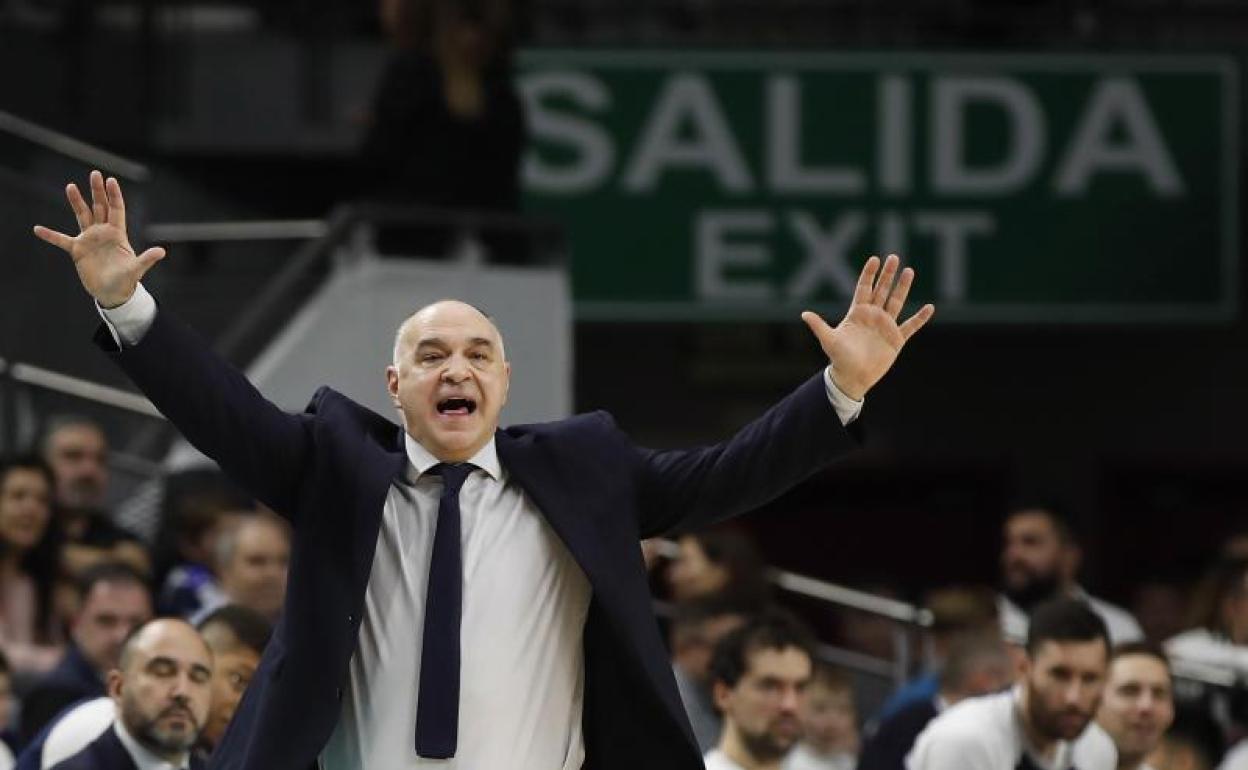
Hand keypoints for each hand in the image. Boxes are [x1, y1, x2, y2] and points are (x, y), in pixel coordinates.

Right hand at [32, 170, 165, 307]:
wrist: (113, 293)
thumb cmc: (127, 280)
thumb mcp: (137, 269)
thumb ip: (146, 259)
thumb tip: (162, 252)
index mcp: (118, 234)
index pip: (116, 210)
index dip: (114, 195)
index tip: (111, 180)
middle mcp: (103, 232)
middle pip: (100, 207)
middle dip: (97, 191)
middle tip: (95, 174)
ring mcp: (89, 239)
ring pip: (82, 215)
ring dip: (76, 201)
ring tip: (70, 186)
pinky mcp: (77, 250)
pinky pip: (61, 240)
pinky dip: (50, 235)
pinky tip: (37, 229)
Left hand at [801, 254, 934, 400]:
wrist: (852, 377)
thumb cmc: (839, 358)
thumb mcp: (829, 340)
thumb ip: (819, 326)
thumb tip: (804, 314)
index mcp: (857, 313)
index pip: (864, 288)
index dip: (869, 274)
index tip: (874, 259)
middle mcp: (872, 316)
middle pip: (882, 290)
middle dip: (887, 274)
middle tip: (894, 257)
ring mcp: (885, 326)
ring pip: (896, 302)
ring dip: (903, 287)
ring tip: (909, 271)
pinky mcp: (896, 340)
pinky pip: (910, 326)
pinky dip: (920, 318)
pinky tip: (929, 308)